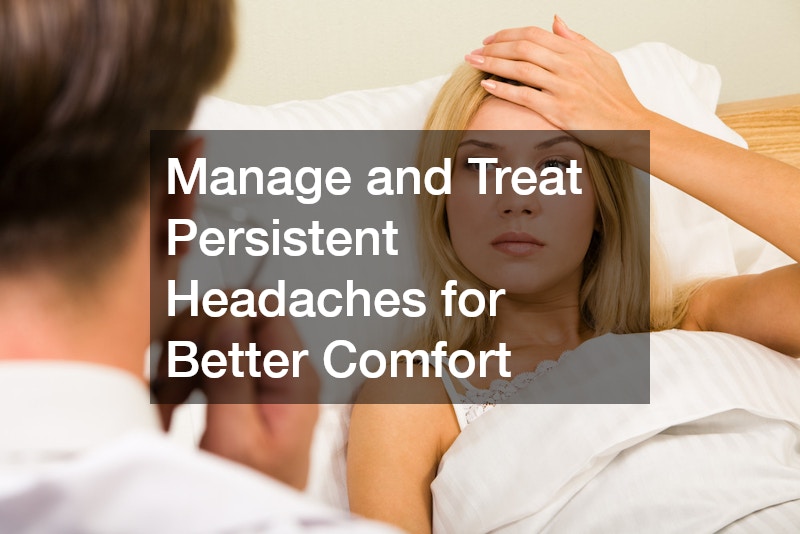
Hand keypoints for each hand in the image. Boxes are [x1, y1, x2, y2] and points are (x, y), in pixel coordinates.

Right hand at [153, 307, 319, 489]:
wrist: (252, 523)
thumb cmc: (248, 490)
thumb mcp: (236, 438)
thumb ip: (232, 376)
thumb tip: (229, 315)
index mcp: (292, 375)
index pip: (264, 306)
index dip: (223, 315)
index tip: (194, 351)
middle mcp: (278, 366)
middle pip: (230, 312)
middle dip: (191, 342)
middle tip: (173, 387)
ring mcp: (256, 372)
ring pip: (209, 331)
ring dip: (178, 362)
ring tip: (167, 404)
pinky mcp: (234, 383)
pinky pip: (201, 356)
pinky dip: (176, 375)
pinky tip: (168, 404)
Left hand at [465, 16, 653, 161]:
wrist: (631, 126)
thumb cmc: (616, 95)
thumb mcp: (602, 59)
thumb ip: (576, 39)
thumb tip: (556, 21)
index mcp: (576, 51)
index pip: (534, 34)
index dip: (507, 35)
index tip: (490, 40)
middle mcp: (569, 66)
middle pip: (522, 48)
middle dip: (493, 47)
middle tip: (474, 51)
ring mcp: (564, 88)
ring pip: (520, 69)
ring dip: (492, 64)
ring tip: (473, 63)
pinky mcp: (559, 111)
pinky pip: (524, 97)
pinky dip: (502, 89)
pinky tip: (486, 85)